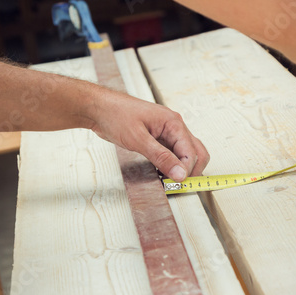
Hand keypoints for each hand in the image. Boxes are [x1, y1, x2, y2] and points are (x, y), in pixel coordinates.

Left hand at [90, 89, 208, 181]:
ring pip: (184, 155)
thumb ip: (161, 157)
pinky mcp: (158, 139)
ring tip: (167, 182)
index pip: (191, 152)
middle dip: (191, 171)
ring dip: (180, 170)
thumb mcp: (138, 139)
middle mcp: (173, 127)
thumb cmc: (116, 114)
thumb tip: (179, 172)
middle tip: (178, 185)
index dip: (186, 170)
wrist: (99, 109)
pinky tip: (160, 174)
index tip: (176, 184)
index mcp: (173, 123)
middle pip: (195, 153)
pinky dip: (169, 166)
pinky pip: (171, 155)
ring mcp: (166, 133)